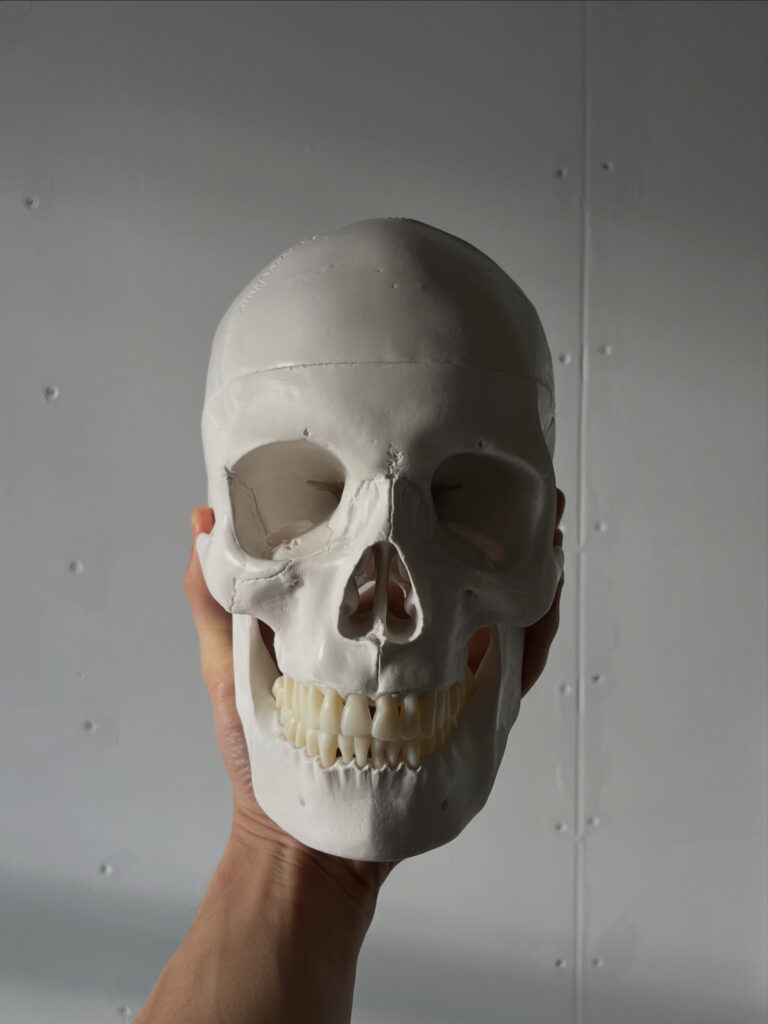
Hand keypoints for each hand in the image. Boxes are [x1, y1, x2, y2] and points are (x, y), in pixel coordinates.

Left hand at [184, 489, 563, 880]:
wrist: (306, 845)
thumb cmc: (265, 757)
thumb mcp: (231, 667)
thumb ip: (216, 599)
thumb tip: (201, 520)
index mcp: (361, 618)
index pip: (396, 546)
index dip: (419, 502)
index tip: (429, 454)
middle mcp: (411, 637)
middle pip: (458, 565)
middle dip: (487, 518)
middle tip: (509, 470)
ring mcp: (446, 672)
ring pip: (496, 605)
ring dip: (523, 560)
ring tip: (542, 517)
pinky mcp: (472, 712)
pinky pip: (514, 665)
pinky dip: (536, 627)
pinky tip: (546, 592)